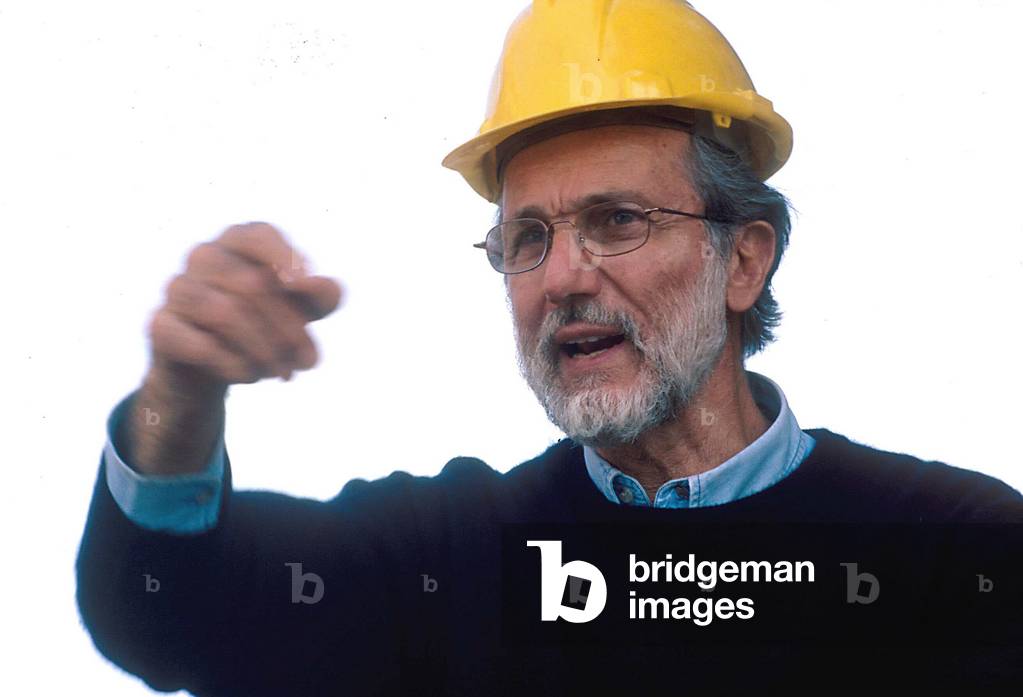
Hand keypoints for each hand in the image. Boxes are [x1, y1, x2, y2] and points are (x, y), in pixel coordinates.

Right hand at [146, 221, 342, 391]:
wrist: (219, 366)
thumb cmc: (268, 324)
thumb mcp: (304, 310)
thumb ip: (322, 294)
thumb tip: (323, 286)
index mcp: (239, 242)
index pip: (259, 235)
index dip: (285, 258)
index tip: (303, 288)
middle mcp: (204, 257)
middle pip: (251, 284)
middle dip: (289, 328)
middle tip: (308, 361)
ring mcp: (178, 289)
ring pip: (224, 313)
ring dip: (263, 349)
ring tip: (283, 373)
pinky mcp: (161, 325)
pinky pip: (197, 343)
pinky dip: (232, 363)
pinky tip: (249, 375)